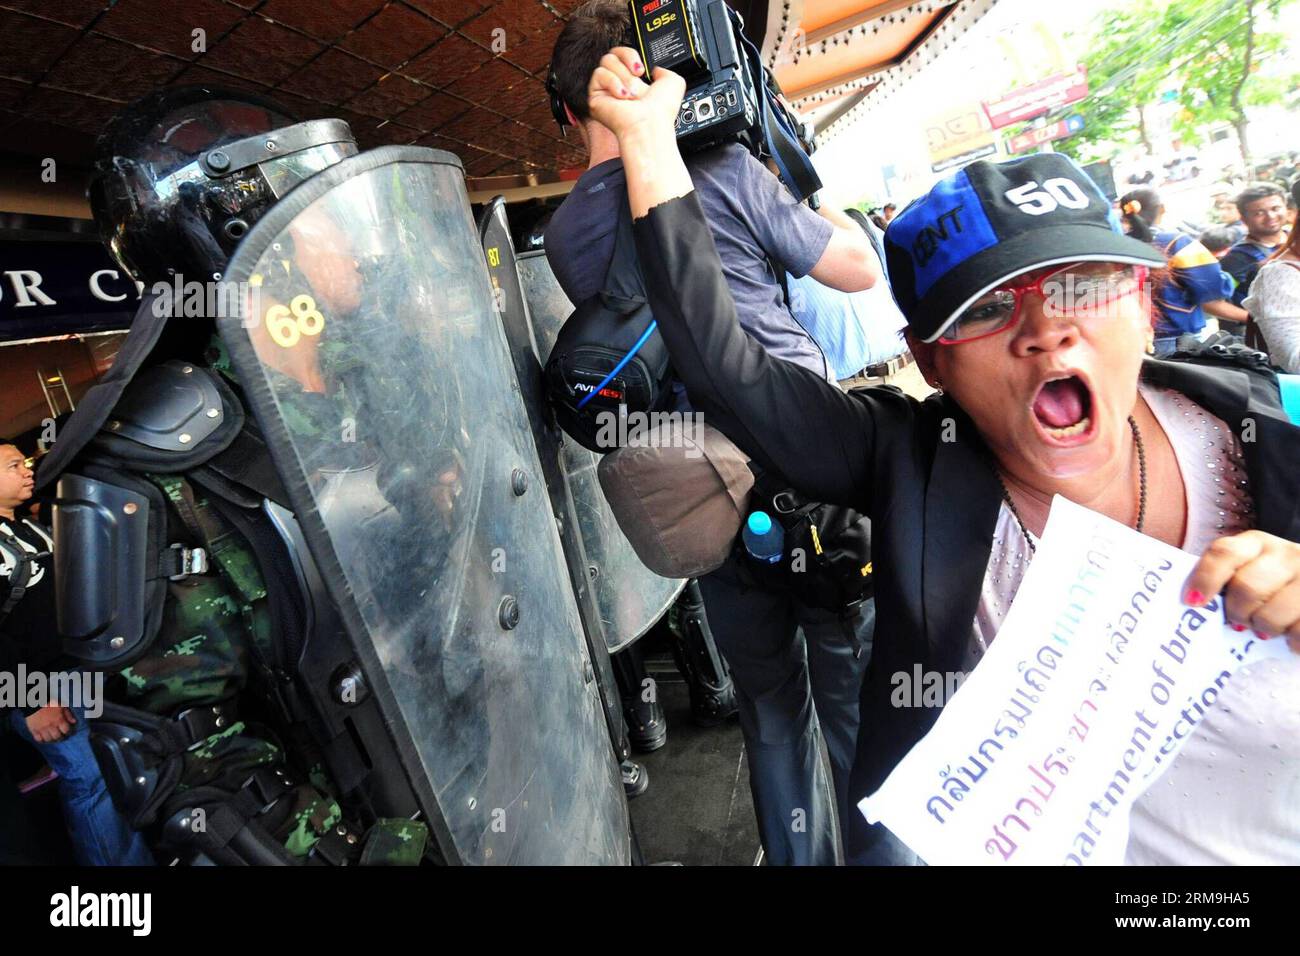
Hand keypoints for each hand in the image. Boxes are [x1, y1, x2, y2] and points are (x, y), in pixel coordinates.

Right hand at [26, 704, 74, 743]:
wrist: (35, 703)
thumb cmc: (50, 704)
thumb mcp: (62, 707)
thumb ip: (68, 715)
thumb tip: (74, 722)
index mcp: (59, 719)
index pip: (66, 731)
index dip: (69, 733)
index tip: (68, 732)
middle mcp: (51, 726)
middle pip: (58, 737)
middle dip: (61, 738)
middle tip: (61, 736)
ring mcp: (42, 729)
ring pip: (48, 740)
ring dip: (52, 740)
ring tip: (53, 738)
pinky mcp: (34, 730)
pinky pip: (38, 739)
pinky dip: (42, 741)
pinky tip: (44, 739)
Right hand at [586, 47, 684, 143]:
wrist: (650, 124)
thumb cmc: (661, 110)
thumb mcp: (673, 81)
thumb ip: (663, 70)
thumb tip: (655, 69)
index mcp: (636, 82)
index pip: (623, 54)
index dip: (631, 54)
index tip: (642, 68)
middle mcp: (620, 85)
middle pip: (613, 53)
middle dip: (628, 62)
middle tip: (638, 76)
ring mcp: (607, 91)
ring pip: (606, 61)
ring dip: (623, 75)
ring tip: (631, 93)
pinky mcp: (595, 97)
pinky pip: (599, 74)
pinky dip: (613, 82)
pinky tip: (622, 96)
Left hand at [1183, 530, 1299, 651]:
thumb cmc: (1273, 589)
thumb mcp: (1250, 573)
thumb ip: (1225, 582)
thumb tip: (1193, 602)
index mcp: (1256, 544)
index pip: (1224, 553)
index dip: (1205, 578)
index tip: (1193, 601)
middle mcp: (1286, 554)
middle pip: (1246, 589)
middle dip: (1238, 613)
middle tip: (1240, 623)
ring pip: (1270, 616)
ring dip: (1265, 629)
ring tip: (1269, 629)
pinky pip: (1298, 633)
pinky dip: (1292, 642)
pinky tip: (1292, 637)